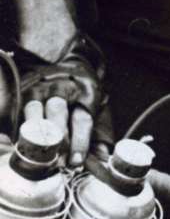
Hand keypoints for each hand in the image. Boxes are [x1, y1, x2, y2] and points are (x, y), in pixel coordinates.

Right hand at [20, 34, 104, 165]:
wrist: (62, 57)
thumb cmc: (82, 87)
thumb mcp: (96, 102)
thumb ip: (98, 131)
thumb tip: (103, 158)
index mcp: (84, 90)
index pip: (82, 118)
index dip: (79, 142)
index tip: (76, 162)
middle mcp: (61, 87)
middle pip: (58, 114)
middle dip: (59, 139)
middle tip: (59, 161)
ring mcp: (39, 89)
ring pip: (35, 112)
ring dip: (37, 135)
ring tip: (39, 155)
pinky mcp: (22, 93)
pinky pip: (19, 112)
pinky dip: (19, 130)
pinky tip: (20, 145)